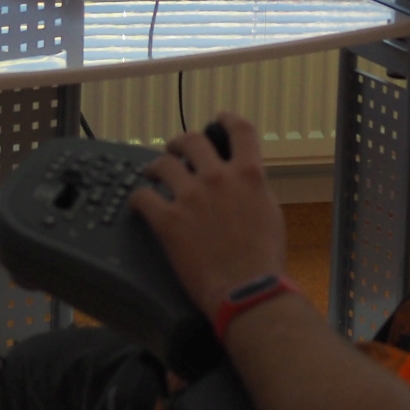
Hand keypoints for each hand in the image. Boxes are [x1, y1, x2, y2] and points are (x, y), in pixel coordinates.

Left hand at [129, 112, 287, 318]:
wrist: (247, 290)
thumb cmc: (264, 260)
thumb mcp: (270, 214)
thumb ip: (253, 191)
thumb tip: (244, 183)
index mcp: (248, 175)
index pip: (239, 130)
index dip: (226, 119)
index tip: (219, 119)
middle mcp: (218, 178)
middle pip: (193, 140)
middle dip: (181, 142)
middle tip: (176, 150)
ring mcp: (191, 197)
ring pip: (163, 164)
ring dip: (155, 167)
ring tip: (152, 173)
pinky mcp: (168, 220)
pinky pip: (143, 198)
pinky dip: (139, 198)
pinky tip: (139, 203)